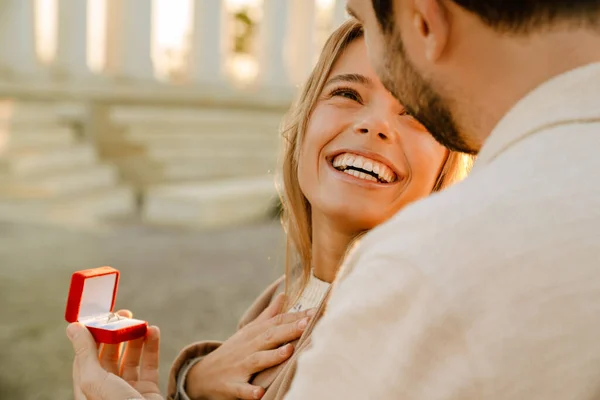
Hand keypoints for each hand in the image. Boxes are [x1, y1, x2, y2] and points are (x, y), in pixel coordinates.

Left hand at [67, 309, 162, 399]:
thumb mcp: (95, 380)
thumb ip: (85, 352)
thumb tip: (72, 326)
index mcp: (87, 389)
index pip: (85, 356)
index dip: (92, 334)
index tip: (100, 314)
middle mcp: (106, 389)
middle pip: (108, 355)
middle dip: (116, 333)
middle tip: (124, 314)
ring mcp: (128, 390)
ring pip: (130, 358)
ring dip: (135, 338)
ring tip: (141, 322)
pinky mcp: (148, 391)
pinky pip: (149, 364)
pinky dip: (152, 347)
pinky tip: (154, 332)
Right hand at [187, 293, 315, 399]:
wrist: (201, 375)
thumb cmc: (233, 352)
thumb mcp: (248, 332)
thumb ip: (268, 315)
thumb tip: (284, 295)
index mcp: (254, 334)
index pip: (276, 323)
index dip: (295, 318)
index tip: (314, 313)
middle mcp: (248, 348)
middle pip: (269, 337)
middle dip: (288, 330)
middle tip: (306, 325)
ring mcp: (239, 367)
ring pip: (257, 360)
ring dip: (272, 356)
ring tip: (288, 351)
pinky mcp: (231, 386)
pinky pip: (241, 389)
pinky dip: (250, 392)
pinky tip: (260, 394)